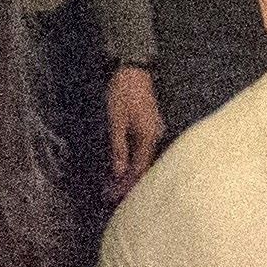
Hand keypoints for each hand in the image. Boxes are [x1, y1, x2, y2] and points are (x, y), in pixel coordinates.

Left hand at [103, 68, 165, 197]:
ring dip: (129, 171)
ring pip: (143, 158)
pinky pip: (141, 149)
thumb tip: (119, 171)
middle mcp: (155, 137)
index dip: (128, 184)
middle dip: (127, 181)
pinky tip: (122, 165)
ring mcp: (154, 131)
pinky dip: (131, 159)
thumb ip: (119, 148)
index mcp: (148, 137)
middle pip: (143, 166)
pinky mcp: (149, 126)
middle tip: (110, 194)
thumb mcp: (116, 122)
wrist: (133, 70)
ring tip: (113, 184)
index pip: (140, 168)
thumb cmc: (123, 94)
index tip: (114, 196)